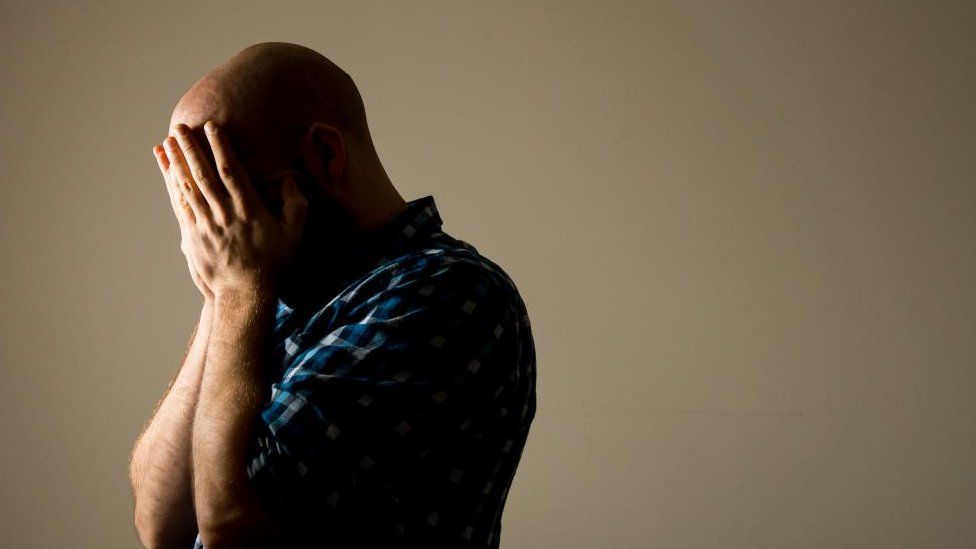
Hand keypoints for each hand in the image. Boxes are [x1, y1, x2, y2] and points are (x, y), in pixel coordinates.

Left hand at [160, 121, 307, 299]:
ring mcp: (205, 225)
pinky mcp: (192, 236)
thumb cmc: (273, 264)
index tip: (212, 127)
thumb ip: (296, 205)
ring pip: (187, 187)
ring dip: (176, 162)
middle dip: (191, 148)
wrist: (244, 294)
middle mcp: (224, 214)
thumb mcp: (294, 234)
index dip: (221, 147)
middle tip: (180, 126)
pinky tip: (166, 171)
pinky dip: (171, 185)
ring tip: (168, 141)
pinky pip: (179, 204)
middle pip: (203, 174)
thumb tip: (289, 182)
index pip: (231, 171)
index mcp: (249, 210)